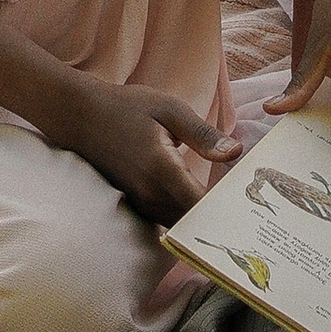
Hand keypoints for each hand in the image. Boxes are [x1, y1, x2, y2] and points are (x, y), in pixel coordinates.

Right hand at [57, 79, 237, 227]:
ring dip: (202, 220)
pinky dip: (185, 217)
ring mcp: (139, 202)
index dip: (224, 209)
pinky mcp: (135, 203)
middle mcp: (149, 193)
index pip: (200, 205)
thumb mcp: (169, 110)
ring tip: (231, 211)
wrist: (81, 116)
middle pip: (192, 220)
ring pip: (179, 223)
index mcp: (161, 169)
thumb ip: (203, 135)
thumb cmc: (127, 107)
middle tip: (249, 213)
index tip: (248, 206)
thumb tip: (236, 152)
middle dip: (218, 218)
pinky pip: (166, 219)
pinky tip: (203, 206)